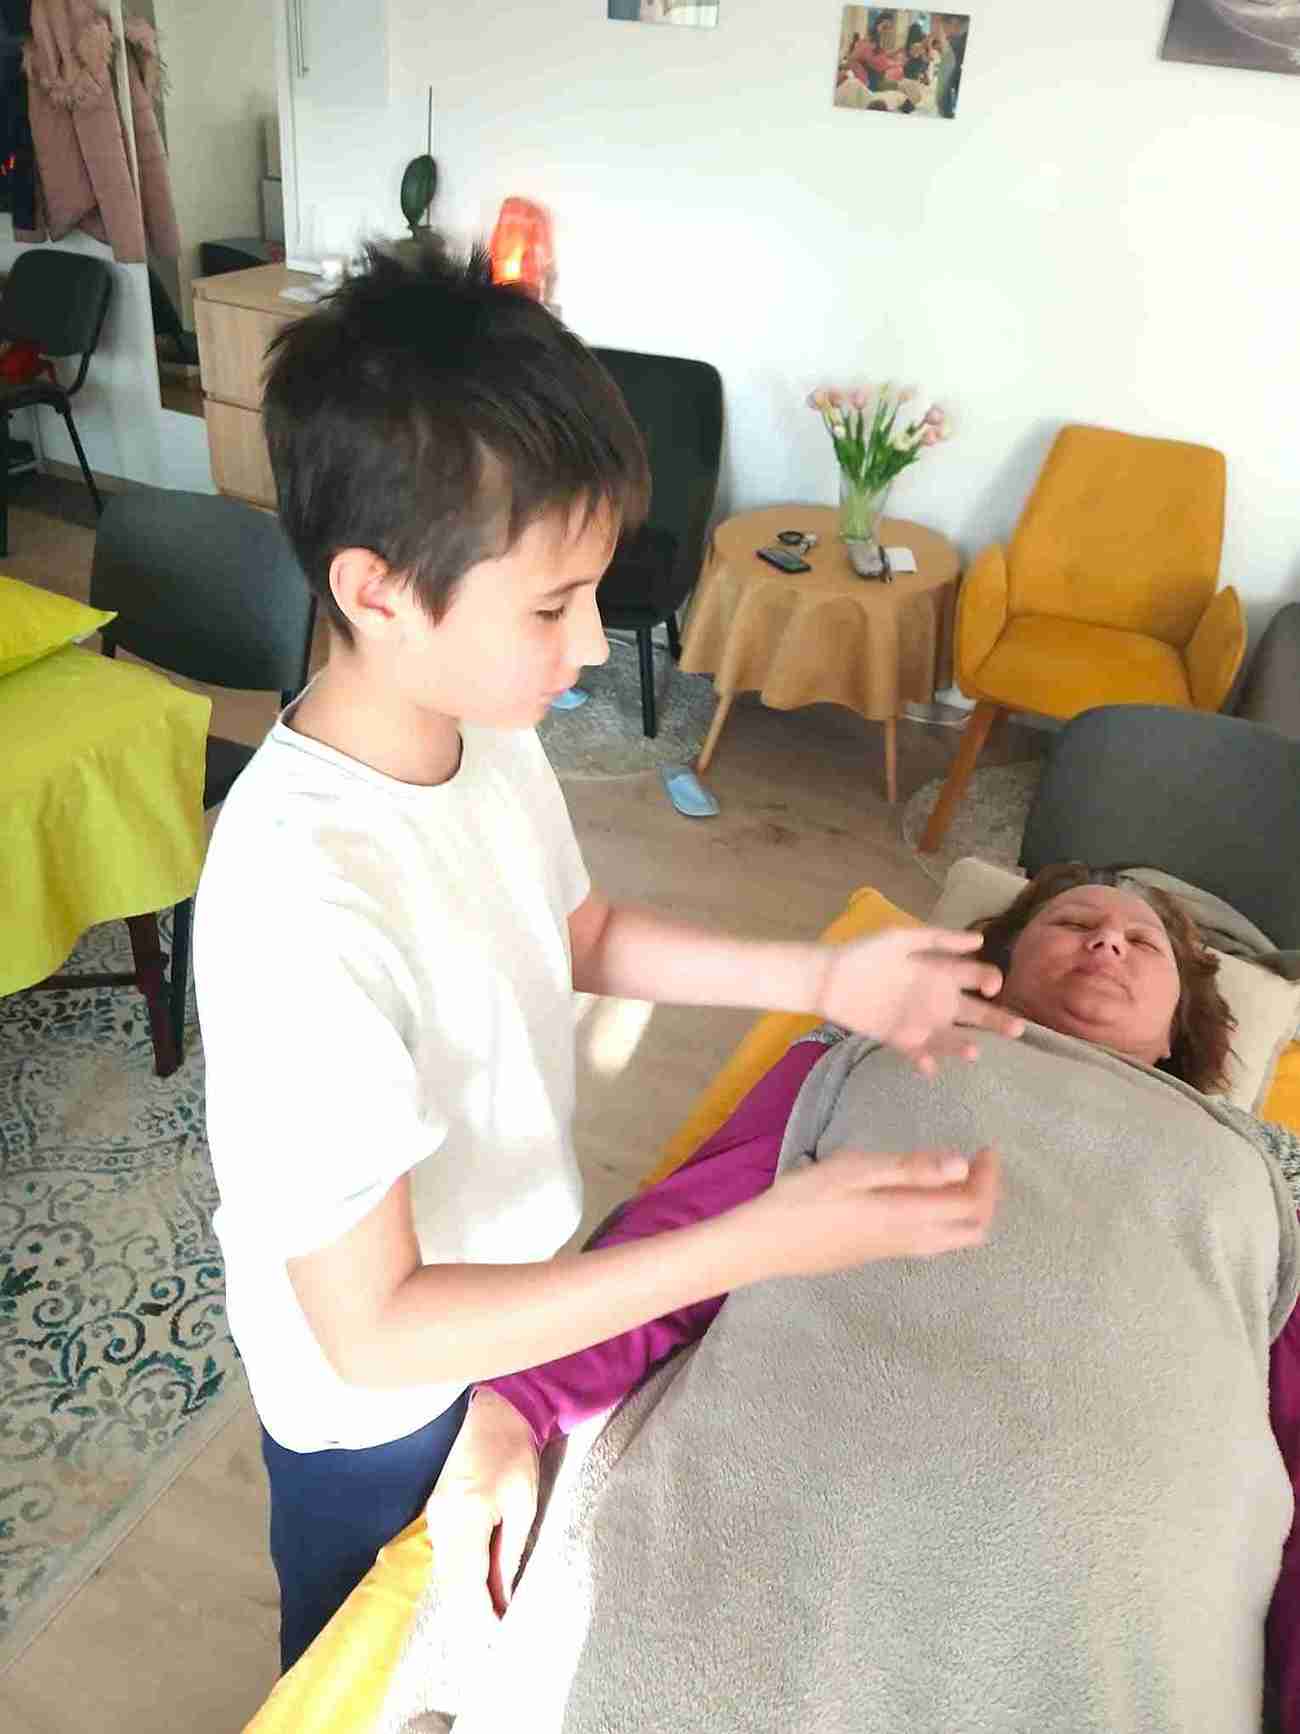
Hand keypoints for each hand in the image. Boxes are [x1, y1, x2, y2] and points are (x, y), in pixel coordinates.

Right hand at [425, 1388, 538, 1627]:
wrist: (492, 1413)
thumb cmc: (514, 1453)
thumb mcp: (522, 1503)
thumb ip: (509, 1552)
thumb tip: (504, 1595)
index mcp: (466, 1516)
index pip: (468, 1580)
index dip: (481, 1613)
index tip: (496, 1637)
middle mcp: (442, 1520)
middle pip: (451, 1583)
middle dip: (469, 1614)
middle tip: (490, 1642)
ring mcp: (435, 1515)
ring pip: (445, 1572)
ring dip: (462, 1599)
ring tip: (485, 1623)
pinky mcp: (436, 1511)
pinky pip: (444, 1556)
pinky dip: (458, 1578)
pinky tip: (473, 1591)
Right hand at [745, 1143, 1000, 1280]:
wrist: (766, 1243)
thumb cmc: (805, 1199)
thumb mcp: (853, 1170)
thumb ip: (908, 1168)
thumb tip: (962, 1165)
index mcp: (907, 1217)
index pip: (972, 1207)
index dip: (989, 1179)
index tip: (985, 1149)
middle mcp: (910, 1241)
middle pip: (972, 1231)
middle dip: (986, 1197)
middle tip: (978, 1164)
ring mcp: (895, 1251)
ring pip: (953, 1240)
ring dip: (966, 1209)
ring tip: (954, 1174)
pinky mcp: (879, 1253)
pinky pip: (932, 1240)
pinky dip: (944, 1217)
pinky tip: (920, 1193)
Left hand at [817, 927, 1024, 1071]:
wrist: (828, 978)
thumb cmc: (865, 953)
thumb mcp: (901, 939)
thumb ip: (938, 939)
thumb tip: (979, 941)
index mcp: (941, 972)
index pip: (977, 977)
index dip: (990, 980)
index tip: (990, 985)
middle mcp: (937, 999)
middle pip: (975, 1013)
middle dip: (997, 1020)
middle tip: (1017, 1029)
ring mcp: (921, 1021)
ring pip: (952, 1037)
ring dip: (963, 1046)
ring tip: (973, 1052)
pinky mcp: (900, 1039)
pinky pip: (919, 1054)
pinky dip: (926, 1063)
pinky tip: (930, 1066)